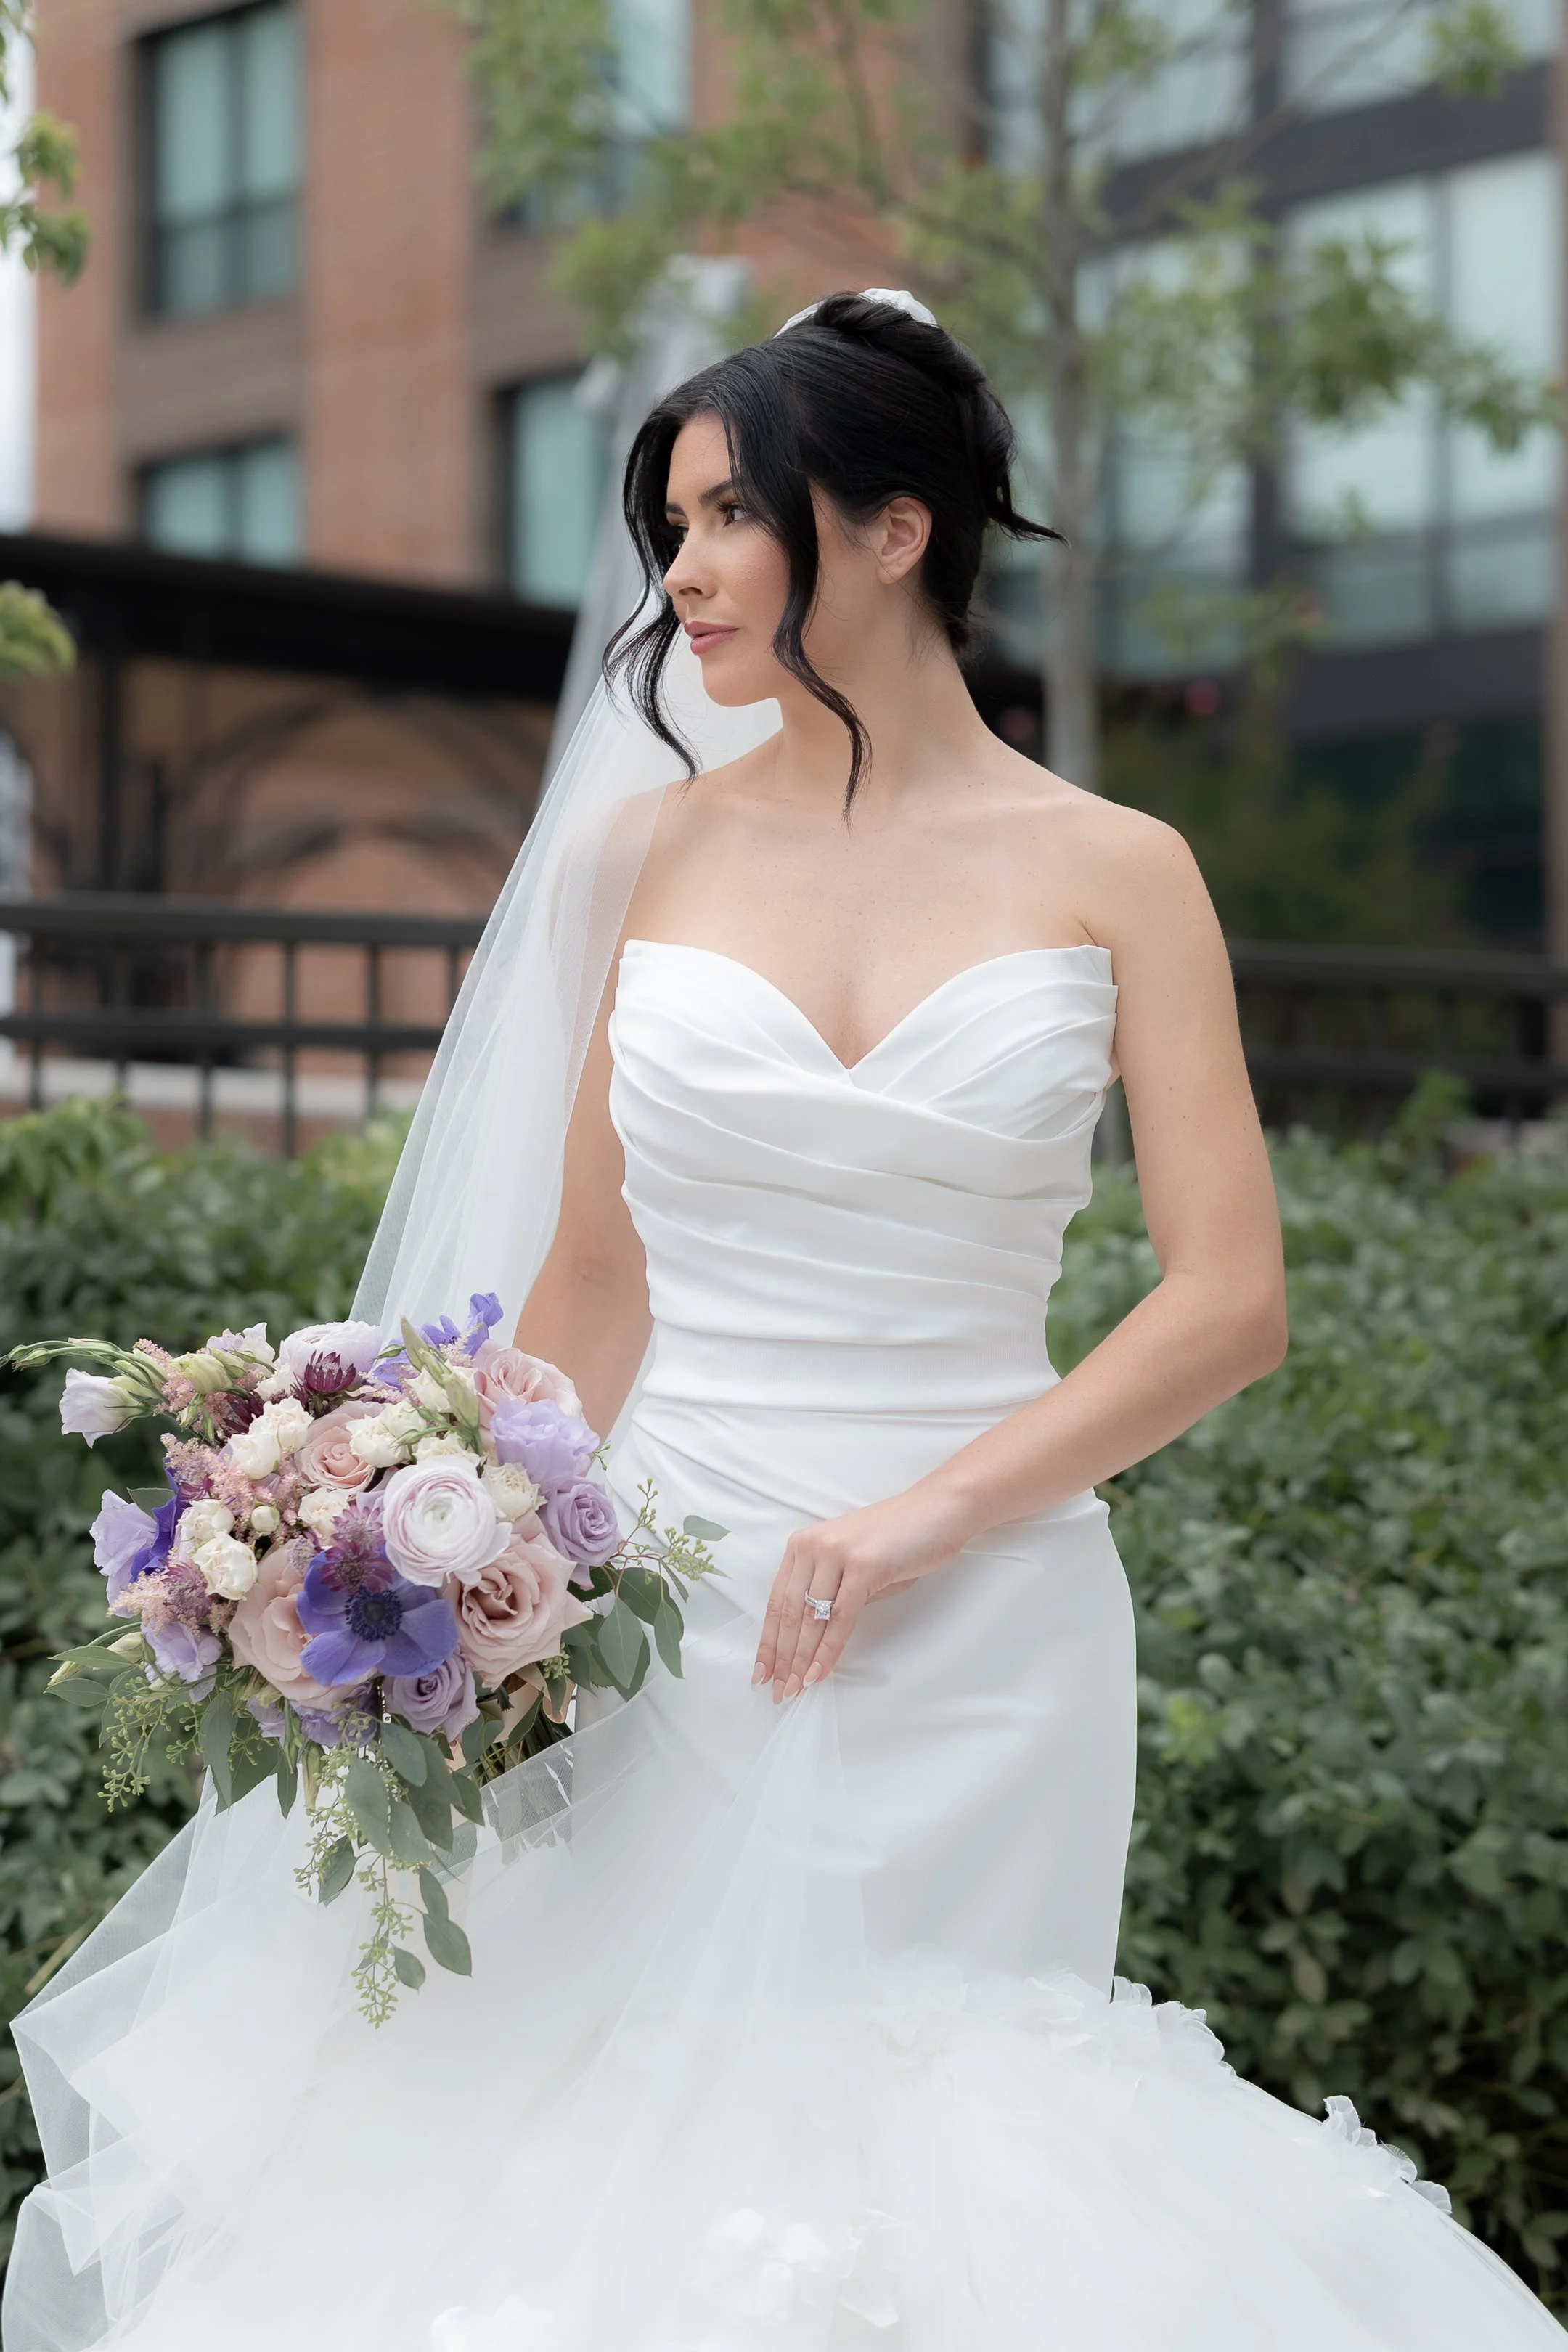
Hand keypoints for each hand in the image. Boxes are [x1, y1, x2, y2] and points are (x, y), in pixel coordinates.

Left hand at [752, 1480, 972, 1701]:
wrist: (938, 1511)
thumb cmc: (899, 1540)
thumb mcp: (853, 1566)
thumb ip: (833, 1594)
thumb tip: (817, 1636)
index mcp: (803, 1545)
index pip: (777, 1601)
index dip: (768, 1641)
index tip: (761, 1672)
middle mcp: (812, 1546)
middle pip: (788, 1613)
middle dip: (781, 1658)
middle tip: (776, 1691)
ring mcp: (836, 1554)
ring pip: (810, 1619)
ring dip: (800, 1661)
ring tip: (793, 1690)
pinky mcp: (862, 1567)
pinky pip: (840, 1619)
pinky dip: (828, 1650)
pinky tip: (818, 1673)